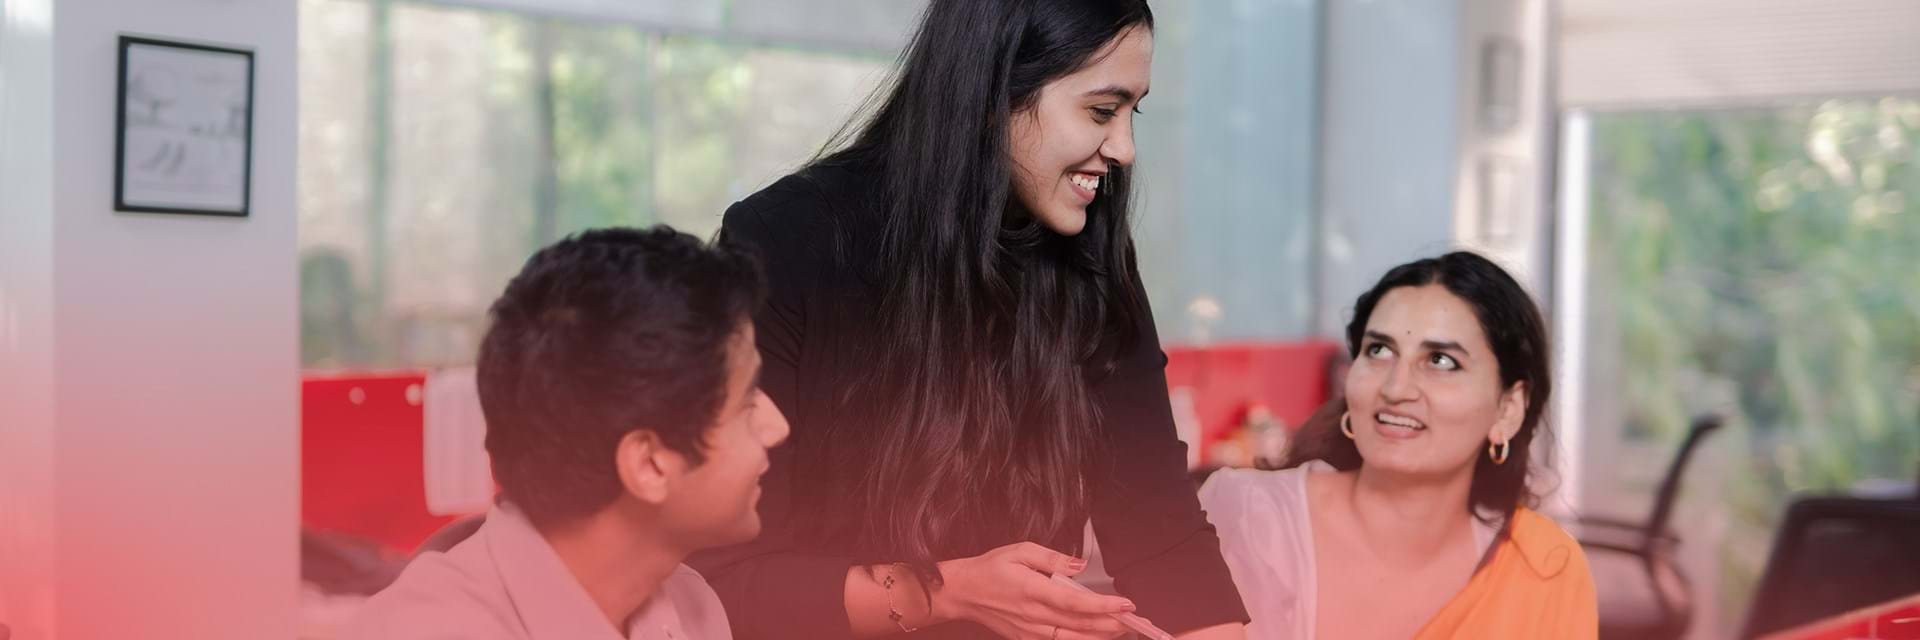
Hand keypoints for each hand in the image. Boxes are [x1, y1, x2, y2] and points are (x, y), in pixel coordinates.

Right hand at [933, 542, 1140, 639]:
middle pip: (1080, 627)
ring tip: (1120, 629)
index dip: (1104, 607)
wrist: (962, 593)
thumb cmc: (990, 569)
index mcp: (1033, 591)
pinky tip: (1093, 637)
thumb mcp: (1021, 550)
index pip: (1076, 603)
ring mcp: (1030, 632)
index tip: (1126, 604)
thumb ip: (1053, 559)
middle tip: (1134, 620)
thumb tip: (1080, 566)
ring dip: (1099, 637)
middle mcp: (1034, 616)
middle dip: (1111, 625)